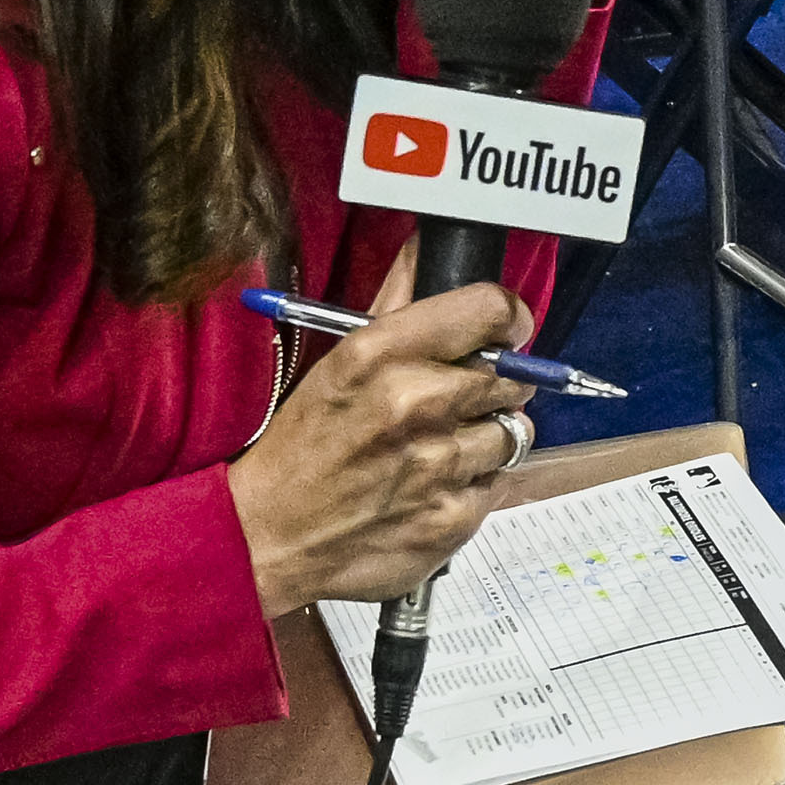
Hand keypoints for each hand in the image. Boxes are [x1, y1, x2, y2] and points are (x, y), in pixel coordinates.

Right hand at [228, 277, 533, 616]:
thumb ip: (394, 304)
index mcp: (382, 354)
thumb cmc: (303, 446)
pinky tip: (434, 486)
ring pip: (515, 432)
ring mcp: (439, 465)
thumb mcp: (339, 362)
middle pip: (513, 375)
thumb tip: (426, 249)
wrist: (269, 535)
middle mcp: (417, 404)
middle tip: (460, 401)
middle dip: (496, 385)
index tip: (507, 331)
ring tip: (443, 448)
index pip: (490, 310)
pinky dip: (474, 484)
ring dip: (489, 437)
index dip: (508, 319)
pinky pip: (498, 483)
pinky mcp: (453, 517)